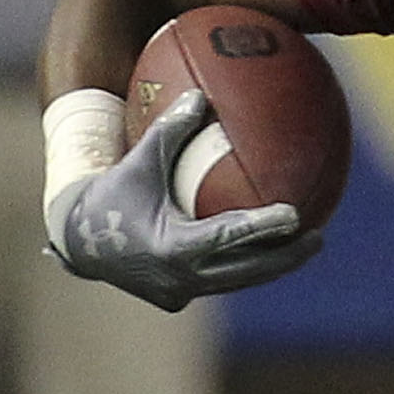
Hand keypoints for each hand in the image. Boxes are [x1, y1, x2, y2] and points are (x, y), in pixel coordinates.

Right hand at [51, 89, 321, 311]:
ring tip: (305, 245)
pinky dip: (246, 268)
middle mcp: (180, 277)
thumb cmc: (112, 193)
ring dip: (271, 265)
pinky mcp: (178, 299)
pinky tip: (273, 252)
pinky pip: (221, 282)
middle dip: (285, 257)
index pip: (228, 237)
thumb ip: (171, 130)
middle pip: (247, 271)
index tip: (295, 216)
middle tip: (317, 236)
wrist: (76, 240)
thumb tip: (201, 94)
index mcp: (172, 247)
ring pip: (238, 281)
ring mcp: (180, 293)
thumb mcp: (140, 160)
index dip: (263, 228)